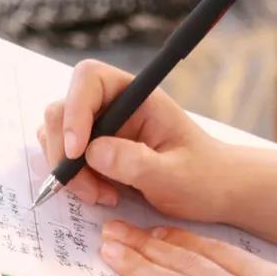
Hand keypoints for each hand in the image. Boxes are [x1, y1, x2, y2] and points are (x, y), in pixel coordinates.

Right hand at [37, 60, 229, 221]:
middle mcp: (116, 107)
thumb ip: (136, 163)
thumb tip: (92, 152)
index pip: (89, 79)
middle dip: (65, 152)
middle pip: (63, 109)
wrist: (217, 193)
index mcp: (139, 97)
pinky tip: (103, 195)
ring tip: (102, 195)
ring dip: (69, 170)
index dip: (75, 110)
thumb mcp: (175, 176)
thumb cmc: (204, 179)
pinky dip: (74, 179)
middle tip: (89, 190)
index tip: (77, 151)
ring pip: (59, 136)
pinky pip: (68, 159)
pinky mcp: (98, 152)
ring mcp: (104, 129)